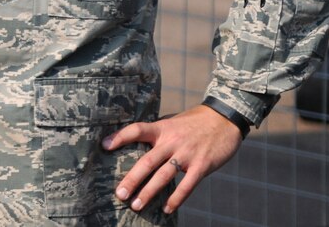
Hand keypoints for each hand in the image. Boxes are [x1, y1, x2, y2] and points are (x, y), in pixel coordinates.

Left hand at [101, 104, 242, 214]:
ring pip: (164, 176)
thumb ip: (158, 134)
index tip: (104, 146)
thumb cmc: (194, 123)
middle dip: (132, 179)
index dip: (120, 137)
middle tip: (119, 194)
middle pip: (147, 161)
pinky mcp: (202, 165)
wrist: (224, 119)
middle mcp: (172, 141)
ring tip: (136, 205)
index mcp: (162, 128)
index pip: (136, 130)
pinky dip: (176, 198)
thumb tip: (138, 145)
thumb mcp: (173, 123)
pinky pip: (187, 185)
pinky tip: (166, 209)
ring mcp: (187, 154)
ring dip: (149, 192)